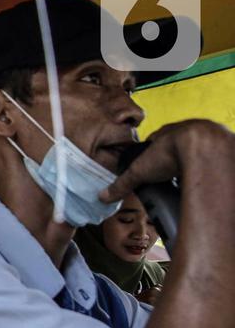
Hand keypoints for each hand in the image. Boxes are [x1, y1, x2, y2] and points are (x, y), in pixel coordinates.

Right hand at [102, 120, 234, 202]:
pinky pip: (215, 159)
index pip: (159, 141)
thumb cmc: (173, 151)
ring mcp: (209, 139)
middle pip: (181, 147)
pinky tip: (205, 180)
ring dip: (195, 164)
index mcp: (169, 132)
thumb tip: (104, 195)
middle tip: (170, 176)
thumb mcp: (140, 170)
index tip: (153, 166)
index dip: (155, 153)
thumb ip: (123, 183)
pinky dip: (209, 170)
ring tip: (189, 181)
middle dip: (176, 160)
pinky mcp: (223, 149)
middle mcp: (190, 132)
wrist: (204, 148)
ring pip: (200, 152)